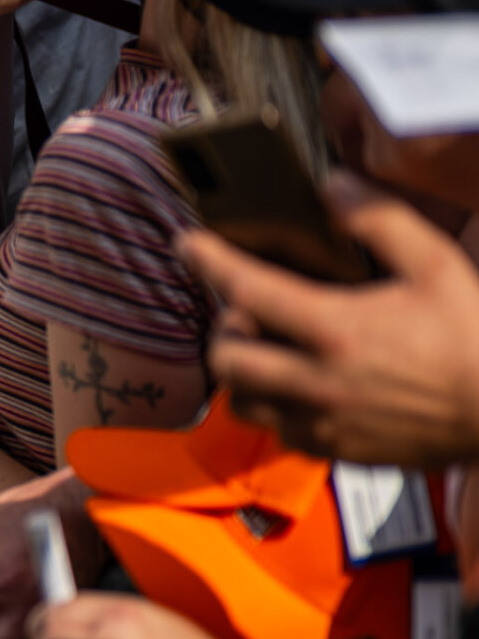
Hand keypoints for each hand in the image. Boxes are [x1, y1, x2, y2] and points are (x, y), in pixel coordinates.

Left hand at [182, 174, 478, 466]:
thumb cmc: (475, 338)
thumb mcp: (437, 265)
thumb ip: (381, 221)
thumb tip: (334, 186)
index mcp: (337, 328)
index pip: (246, 289)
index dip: (209, 260)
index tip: (188, 244)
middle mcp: (318, 380)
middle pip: (225, 358)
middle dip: (225, 330)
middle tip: (247, 314)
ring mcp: (324, 421)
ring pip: (242, 402)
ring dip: (244, 374)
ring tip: (269, 352)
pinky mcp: (338, 452)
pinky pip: (279, 434)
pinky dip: (276, 409)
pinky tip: (302, 388)